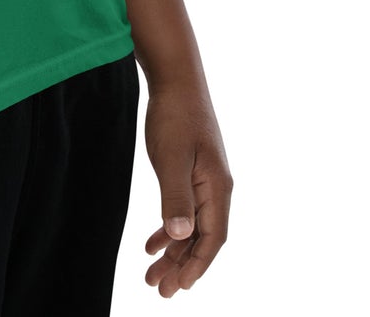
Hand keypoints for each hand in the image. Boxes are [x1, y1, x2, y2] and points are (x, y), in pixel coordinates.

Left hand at [141, 74, 231, 296]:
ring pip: (192, 226)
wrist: (176, 79)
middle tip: (160, 291)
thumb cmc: (174, 116)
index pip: (213, 239)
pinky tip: (152, 242)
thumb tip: (182, 236)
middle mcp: (217, 187)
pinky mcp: (192, 170)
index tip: (180, 288)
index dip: (197, 266)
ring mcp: (205, 179)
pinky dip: (170, 228)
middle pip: (202, 238)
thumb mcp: (171, 158)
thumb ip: (176, 197)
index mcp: (217, 188)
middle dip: (182, 266)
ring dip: (174, 251)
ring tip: (152, 274)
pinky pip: (185, 209)